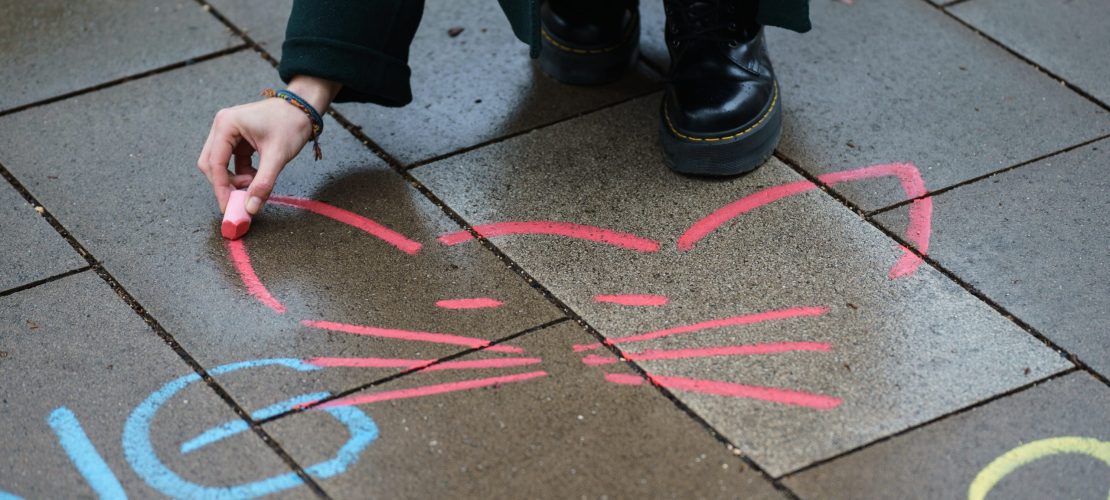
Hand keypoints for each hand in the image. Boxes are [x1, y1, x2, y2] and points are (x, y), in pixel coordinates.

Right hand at [197, 76, 340, 214]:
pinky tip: (257, 176)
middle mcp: (222, 126)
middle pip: (211, 164)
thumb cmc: (291, 124)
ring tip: (255, 183)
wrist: (303, 108)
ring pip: (220, 165)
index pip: (215, 163)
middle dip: (225, 184)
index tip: (228, 207)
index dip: (220, 188)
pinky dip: (242, 174)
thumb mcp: (277, 156)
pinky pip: (232, 162)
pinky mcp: (237, 139)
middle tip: (241, 200)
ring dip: (235, 179)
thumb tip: (251, 208)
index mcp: (227, 124)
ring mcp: (228, 132)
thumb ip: (263, 183)